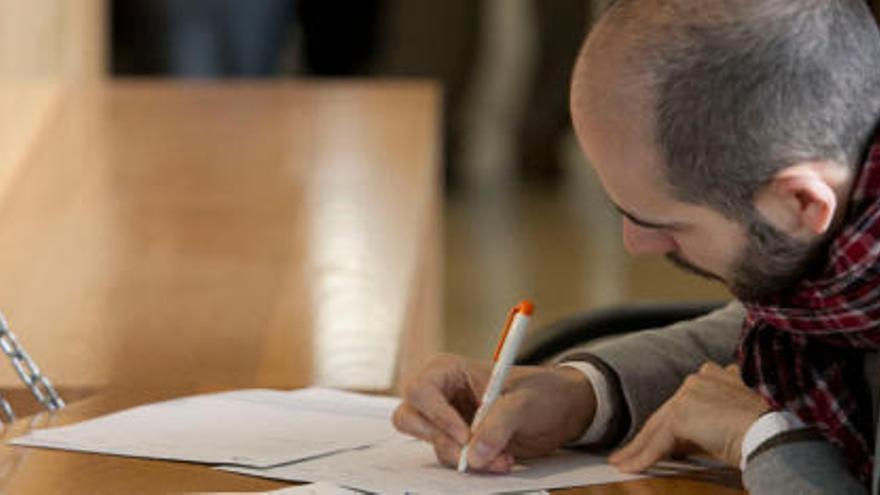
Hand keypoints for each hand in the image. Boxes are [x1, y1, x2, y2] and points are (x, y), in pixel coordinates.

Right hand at [392, 353, 595, 472]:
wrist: (561, 410)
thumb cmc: (542, 391)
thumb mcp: (524, 402)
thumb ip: (498, 425)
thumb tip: (474, 454)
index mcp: (449, 370)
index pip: (422, 391)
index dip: (437, 415)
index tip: (463, 435)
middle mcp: (440, 394)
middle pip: (411, 418)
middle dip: (442, 440)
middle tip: (471, 453)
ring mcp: (446, 419)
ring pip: (431, 443)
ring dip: (461, 456)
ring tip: (500, 457)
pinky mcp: (457, 441)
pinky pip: (450, 457)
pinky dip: (471, 464)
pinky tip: (499, 459)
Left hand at [610, 362, 769, 471]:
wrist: (775, 435)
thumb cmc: (764, 433)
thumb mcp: (733, 421)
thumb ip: (708, 424)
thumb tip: (684, 444)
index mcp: (715, 375)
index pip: (683, 404)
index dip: (668, 426)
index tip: (657, 442)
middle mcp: (700, 377)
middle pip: (666, 414)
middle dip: (647, 437)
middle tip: (628, 454)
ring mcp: (689, 393)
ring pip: (658, 427)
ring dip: (639, 449)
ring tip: (623, 462)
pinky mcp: (681, 414)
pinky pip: (658, 442)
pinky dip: (643, 457)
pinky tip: (630, 467)